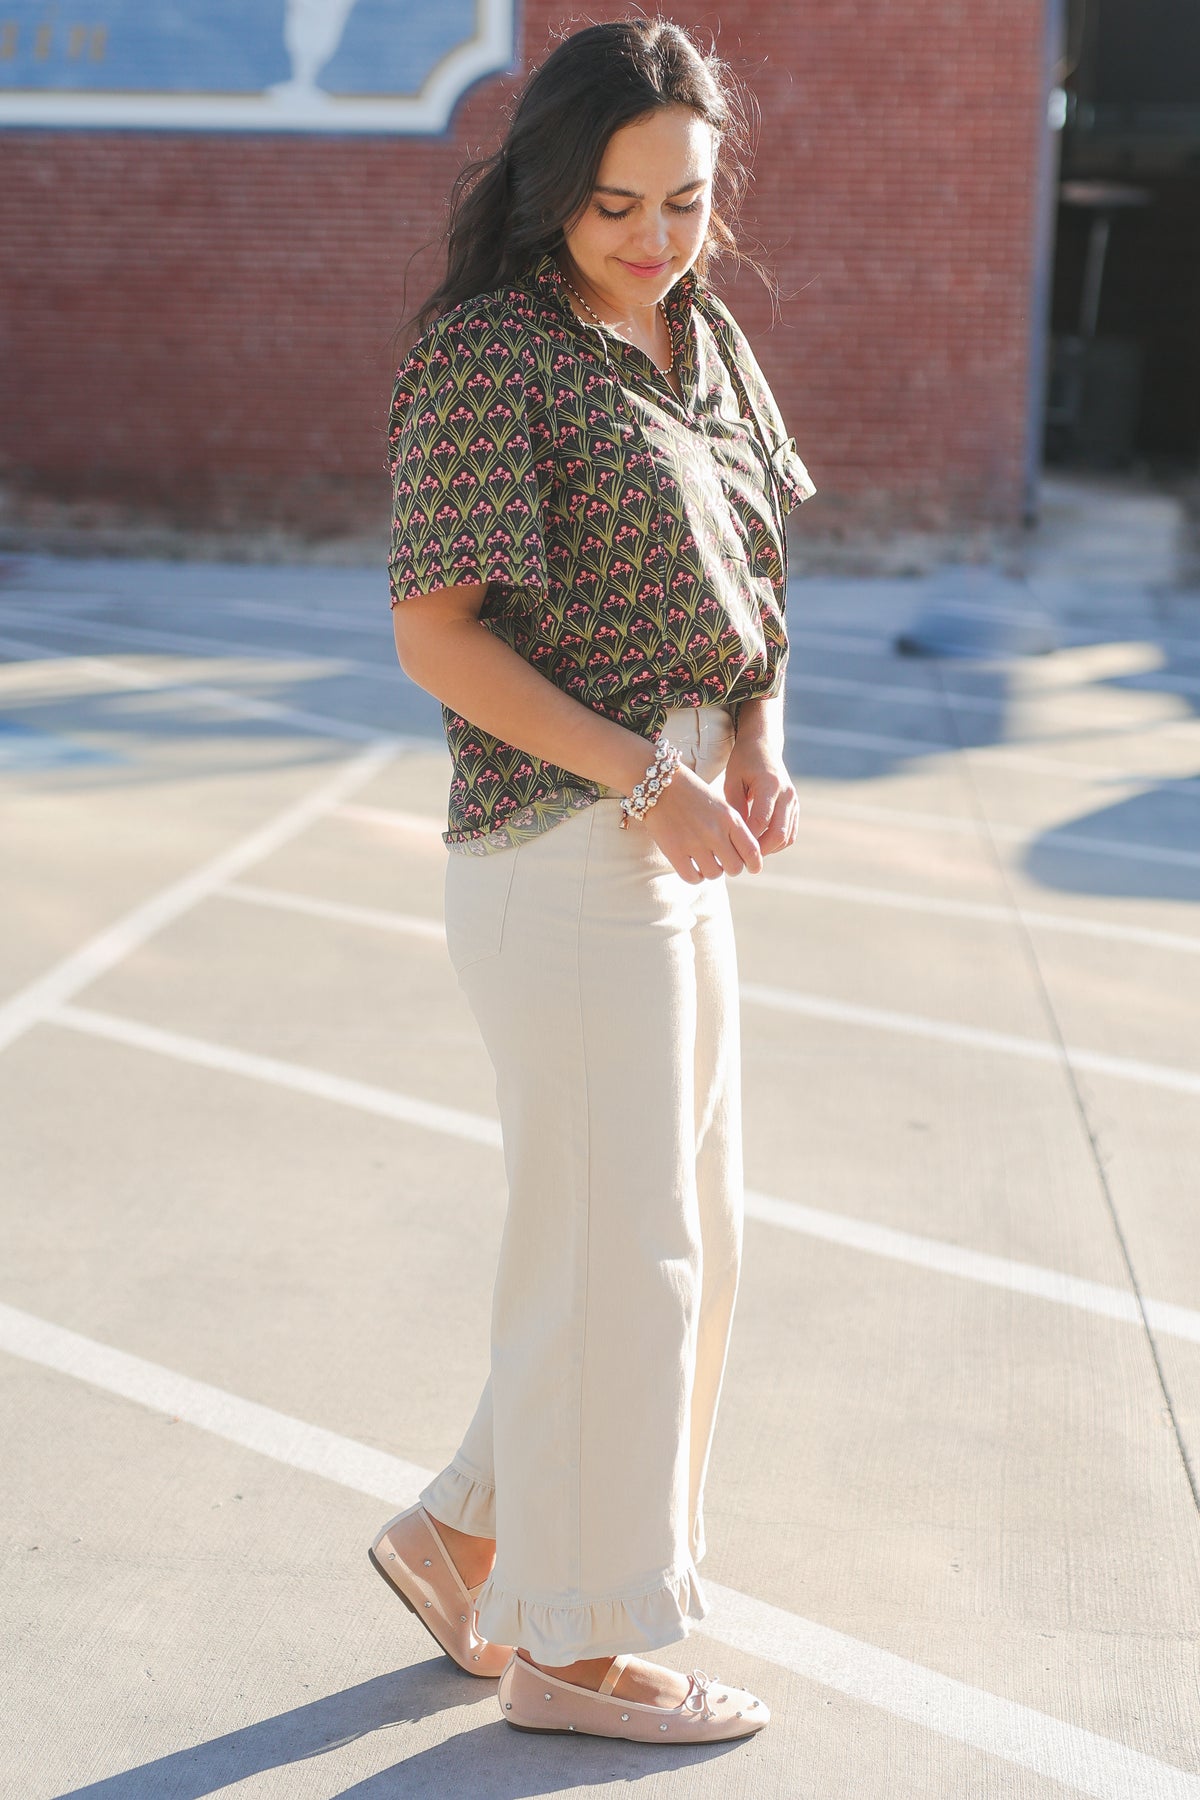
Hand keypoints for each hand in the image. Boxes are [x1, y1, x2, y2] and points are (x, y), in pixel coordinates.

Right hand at [641, 762, 763, 883]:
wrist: (660, 784)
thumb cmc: (692, 794)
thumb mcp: (720, 805)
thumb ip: (733, 828)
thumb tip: (743, 856)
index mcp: (730, 818)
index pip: (752, 851)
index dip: (755, 864)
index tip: (752, 868)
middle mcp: (715, 832)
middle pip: (735, 867)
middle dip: (731, 867)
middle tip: (723, 862)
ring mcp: (694, 843)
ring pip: (714, 874)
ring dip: (712, 871)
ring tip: (705, 861)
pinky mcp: (674, 851)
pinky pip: (692, 877)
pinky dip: (695, 876)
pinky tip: (692, 867)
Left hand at [723, 738, 797, 854]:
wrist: (764, 746)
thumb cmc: (744, 762)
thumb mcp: (732, 780)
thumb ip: (735, 806)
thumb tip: (736, 835)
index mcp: (770, 785)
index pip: (761, 821)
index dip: (748, 838)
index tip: (732, 847)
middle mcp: (787, 794)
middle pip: (778, 833)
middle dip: (760, 850)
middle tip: (742, 858)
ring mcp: (794, 801)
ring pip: (787, 837)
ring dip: (769, 849)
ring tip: (750, 852)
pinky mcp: (795, 807)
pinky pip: (790, 833)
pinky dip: (777, 843)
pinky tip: (760, 844)